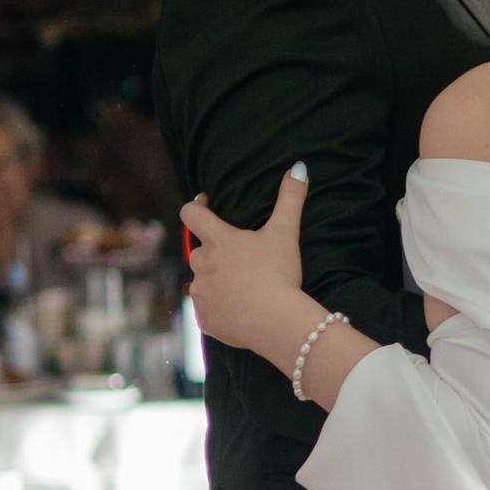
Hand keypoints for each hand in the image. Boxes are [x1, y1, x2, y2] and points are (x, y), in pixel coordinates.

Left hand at [180, 164, 327, 371]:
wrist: (276, 322)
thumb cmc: (279, 273)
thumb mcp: (286, 233)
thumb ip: (290, 198)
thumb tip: (298, 167)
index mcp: (218, 241)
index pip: (191, 214)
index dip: (196, 206)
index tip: (206, 205)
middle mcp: (202, 265)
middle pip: (198, 251)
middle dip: (213, 252)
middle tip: (238, 258)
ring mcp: (201, 294)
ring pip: (201, 282)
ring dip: (214, 281)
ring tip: (240, 287)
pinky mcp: (204, 320)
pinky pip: (206, 311)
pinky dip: (218, 309)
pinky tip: (238, 310)